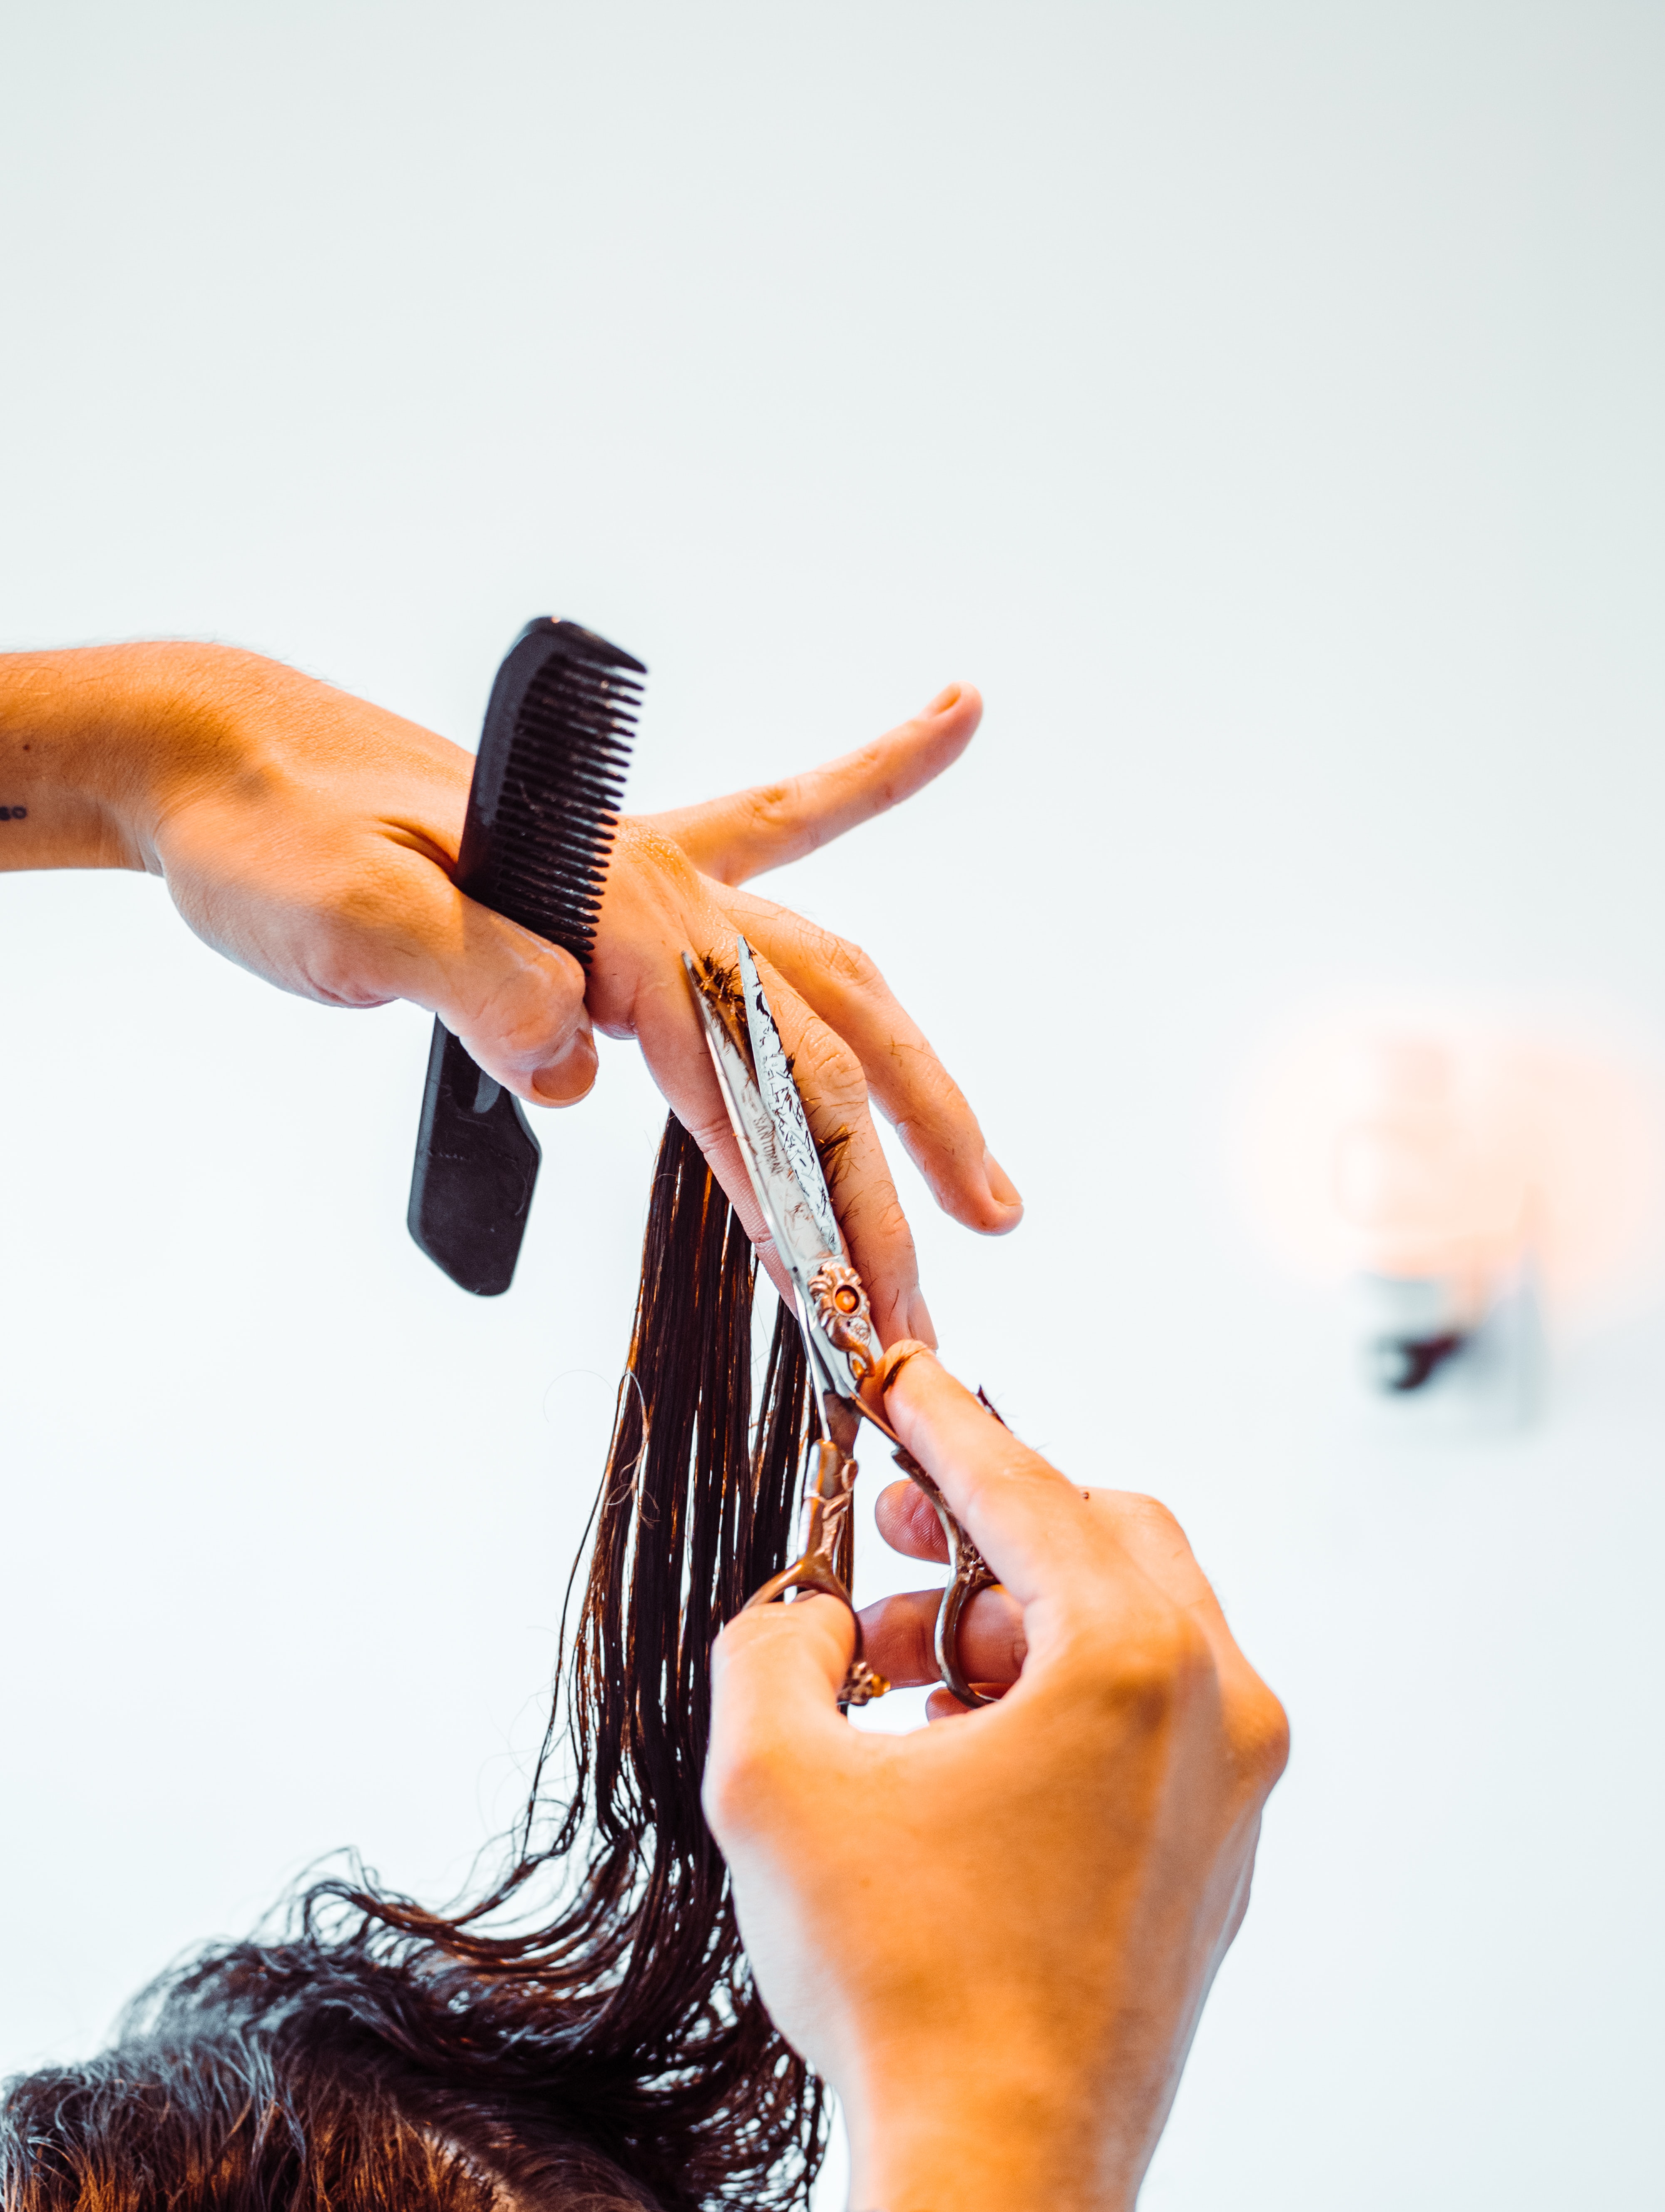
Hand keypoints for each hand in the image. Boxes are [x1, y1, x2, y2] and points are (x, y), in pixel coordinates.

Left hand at [0, 644, 1019, 1341]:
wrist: (226, 758)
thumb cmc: (274, 837)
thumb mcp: (348, 919)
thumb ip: (474, 980)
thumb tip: (575, 1061)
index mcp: (609, 911)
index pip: (744, 1077)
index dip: (806, 1203)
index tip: (851, 1311)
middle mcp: (658, 890)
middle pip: (821, 1046)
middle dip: (889, 1184)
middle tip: (930, 1305)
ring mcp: (654, 875)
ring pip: (827, 975)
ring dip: (913, 1080)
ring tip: (984, 1181)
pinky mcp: (625, 874)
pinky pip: (779, 823)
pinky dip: (868, 782)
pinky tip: (946, 725)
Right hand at [703, 1351, 1288, 2211]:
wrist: (998, 2180)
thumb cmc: (896, 1980)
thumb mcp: (775, 1781)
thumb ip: (774, 1648)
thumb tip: (807, 1613)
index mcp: (1133, 1662)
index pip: (1027, 1486)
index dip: (944, 1422)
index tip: (897, 1373)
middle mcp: (1218, 1707)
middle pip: (1105, 1537)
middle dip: (983, 1523)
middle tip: (882, 1537)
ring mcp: (1234, 1791)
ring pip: (1129, 1630)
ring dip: (1009, 1622)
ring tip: (891, 1679)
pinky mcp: (1218, 1858)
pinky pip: (1146, 1722)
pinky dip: (1053, 1700)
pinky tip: (950, 1753)